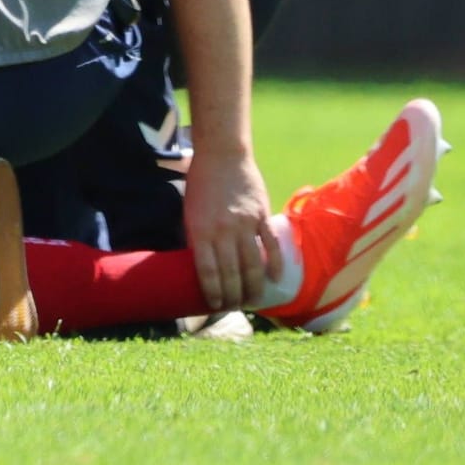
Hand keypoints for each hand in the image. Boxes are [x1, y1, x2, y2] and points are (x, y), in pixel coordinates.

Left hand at [182, 151, 282, 310]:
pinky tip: (274, 280)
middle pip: (230, 273)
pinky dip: (274, 264)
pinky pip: (270, 245)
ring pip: (252, 264)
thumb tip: (200, 268)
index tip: (214, 305)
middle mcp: (223, 230)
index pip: (207, 272)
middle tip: (234, 308)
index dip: (212, 292)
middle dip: (232, 296)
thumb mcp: (190, 213)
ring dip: (253, 287)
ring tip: (252, 302)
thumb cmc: (200, 185)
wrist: (222, 155)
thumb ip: (196, 239)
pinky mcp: (261, 214)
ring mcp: (244, 223)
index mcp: (200, 230)